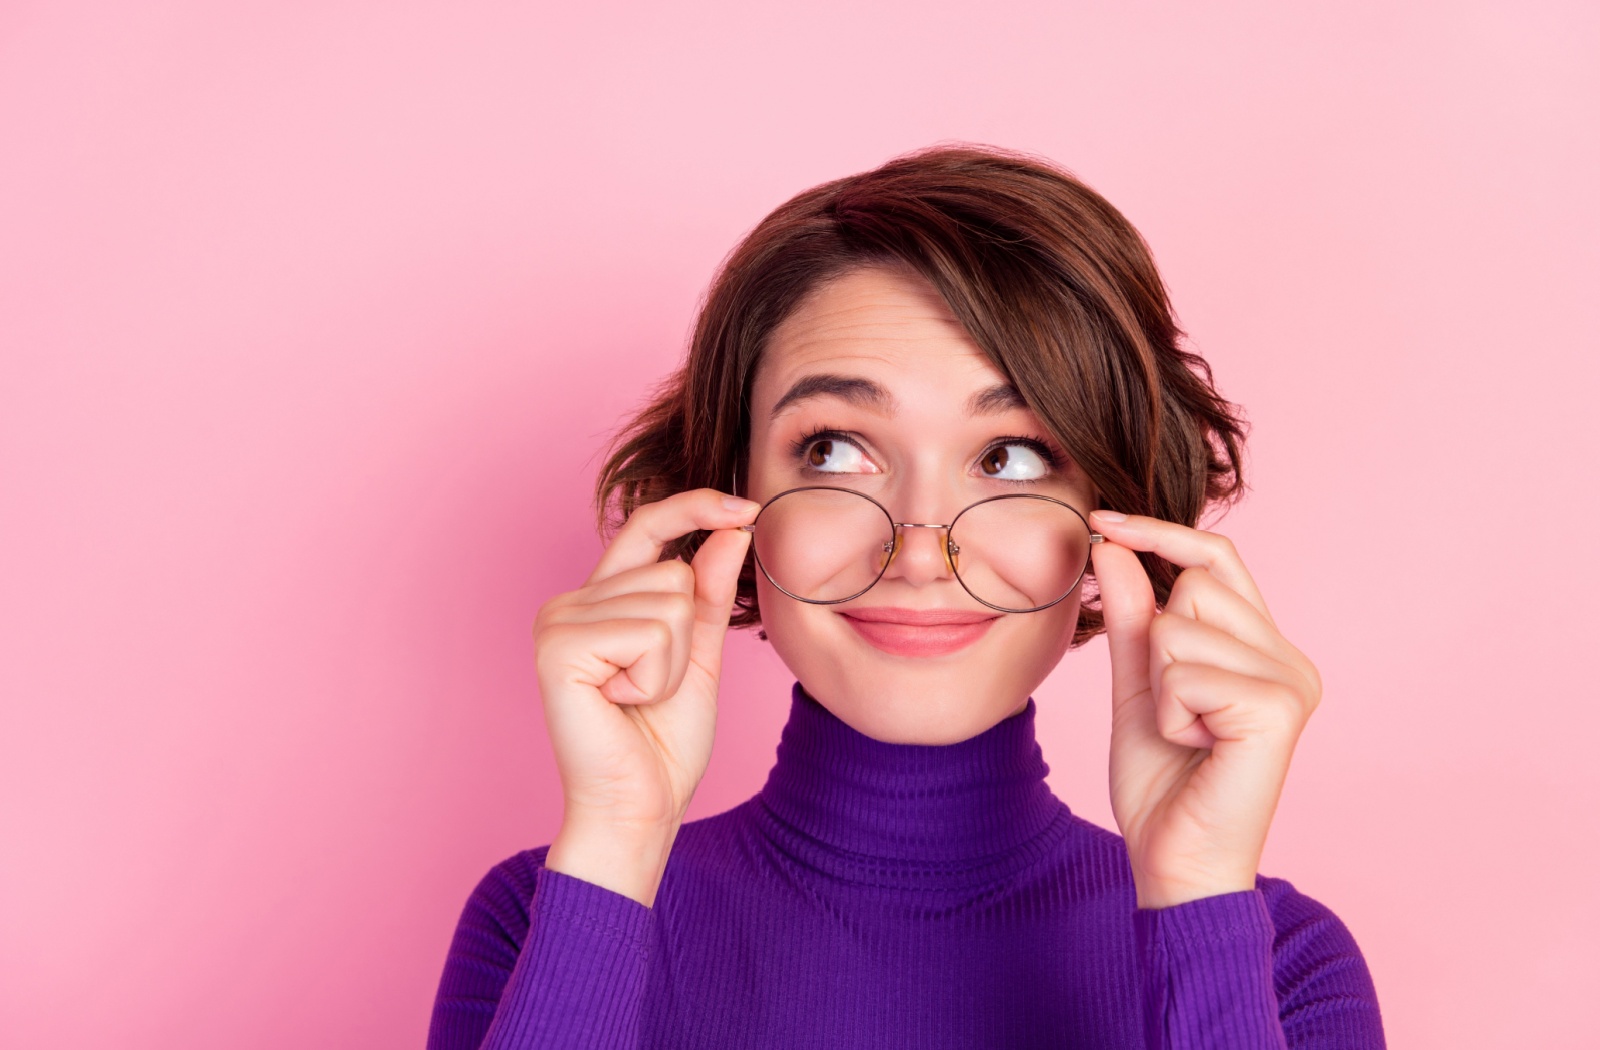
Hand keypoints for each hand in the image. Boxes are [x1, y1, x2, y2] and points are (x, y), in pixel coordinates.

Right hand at [533, 488, 759, 904]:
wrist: (640, 807)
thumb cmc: (663, 742)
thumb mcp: (698, 654)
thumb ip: (708, 591)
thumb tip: (732, 527)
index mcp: (598, 600)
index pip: (648, 527)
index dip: (696, 508)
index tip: (747, 507)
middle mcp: (569, 602)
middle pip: (672, 571)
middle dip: (685, 638)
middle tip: (652, 688)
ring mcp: (557, 621)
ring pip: (666, 600)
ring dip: (670, 662)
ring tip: (636, 699)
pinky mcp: (559, 647)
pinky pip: (648, 631)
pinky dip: (653, 675)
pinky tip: (621, 704)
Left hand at [1088, 511, 1321, 909]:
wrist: (1175, 861)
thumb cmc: (1162, 781)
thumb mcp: (1137, 684)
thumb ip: (1131, 616)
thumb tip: (1111, 544)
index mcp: (1264, 648)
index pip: (1218, 558)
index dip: (1160, 533)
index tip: (1102, 519)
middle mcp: (1290, 658)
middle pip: (1195, 584)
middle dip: (1155, 642)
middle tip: (1173, 709)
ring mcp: (1293, 680)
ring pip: (1182, 624)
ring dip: (1160, 683)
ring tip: (1186, 733)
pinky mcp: (1280, 706)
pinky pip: (1186, 669)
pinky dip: (1170, 710)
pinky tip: (1195, 748)